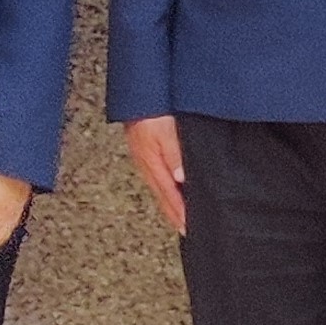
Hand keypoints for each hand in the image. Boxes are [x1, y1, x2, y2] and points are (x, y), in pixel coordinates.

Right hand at [121, 114, 186, 233]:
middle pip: (162, 196)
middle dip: (174, 214)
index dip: (179, 211)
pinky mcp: (145, 152)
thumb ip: (174, 154)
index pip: (168, 194)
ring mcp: (144, 159)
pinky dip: (166, 190)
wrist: (137, 93)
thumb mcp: (165, 130)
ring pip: (159, 188)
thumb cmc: (150, 109)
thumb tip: (181, 178)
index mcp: (151, 162)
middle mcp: (146, 164)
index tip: (188, 227)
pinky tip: (172, 190)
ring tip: (180, 217)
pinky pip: (157, 177)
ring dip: (170, 204)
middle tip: (185, 230)